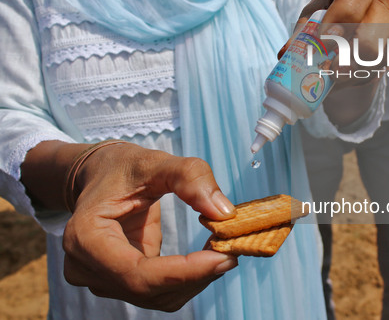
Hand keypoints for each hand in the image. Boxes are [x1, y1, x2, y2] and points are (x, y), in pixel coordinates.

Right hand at [61, 142, 236, 311]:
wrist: (99, 176)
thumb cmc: (123, 168)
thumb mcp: (156, 161)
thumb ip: (190, 178)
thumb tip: (224, 213)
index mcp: (86, 237)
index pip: (138, 273)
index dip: (184, 272)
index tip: (224, 257)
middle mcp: (85, 266)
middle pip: (149, 290)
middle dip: (197, 275)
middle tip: (232, 249)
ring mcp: (101, 279)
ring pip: (158, 297)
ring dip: (196, 278)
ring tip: (221, 247)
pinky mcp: (120, 282)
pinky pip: (160, 292)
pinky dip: (188, 278)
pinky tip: (206, 255)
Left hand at [279, 0, 388, 87]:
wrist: (360, 4)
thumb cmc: (335, 0)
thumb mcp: (318, 7)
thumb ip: (304, 28)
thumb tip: (288, 53)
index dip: (347, 8)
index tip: (326, 35)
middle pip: (388, 1)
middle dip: (362, 38)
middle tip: (337, 62)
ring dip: (369, 57)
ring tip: (341, 73)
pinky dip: (378, 65)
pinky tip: (356, 73)